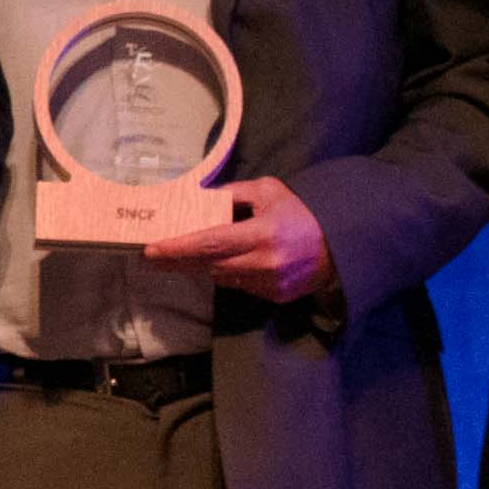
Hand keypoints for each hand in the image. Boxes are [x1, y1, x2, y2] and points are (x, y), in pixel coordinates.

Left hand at [145, 173, 335, 306]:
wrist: (338, 247)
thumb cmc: (299, 213)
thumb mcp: (268, 192)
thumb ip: (233, 194)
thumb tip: (199, 199)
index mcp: (263, 234)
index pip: (212, 243)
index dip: (180, 248)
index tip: (153, 249)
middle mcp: (264, 263)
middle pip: (209, 265)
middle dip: (177, 261)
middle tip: (150, 257)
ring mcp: (269, 284)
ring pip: (221, 277)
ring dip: (199, 267)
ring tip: (178, 257)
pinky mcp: (272, 297)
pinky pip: (238, 285)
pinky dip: (226, 273)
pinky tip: (219, 262)